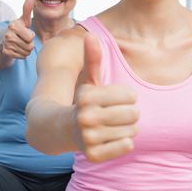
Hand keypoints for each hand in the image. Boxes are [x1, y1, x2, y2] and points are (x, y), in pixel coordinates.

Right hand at [1, 0, 35, 58]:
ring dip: (25, 50)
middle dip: (29, 44)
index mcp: (13, 25)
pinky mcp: (5, 52)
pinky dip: (21, 54)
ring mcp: (6, 44)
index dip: (30, 36)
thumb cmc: (16, 29)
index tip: (24, 32)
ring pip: (26, 52)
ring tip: (19, 44)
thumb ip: (27, 8)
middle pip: (30, 46)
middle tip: (22, 40)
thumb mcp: (22, 20)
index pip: (31, 37)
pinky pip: (22, 56)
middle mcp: (8, 34)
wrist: (1, 41)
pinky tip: (16, 49)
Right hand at [74, 33, 138, 162]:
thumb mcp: (86, 80)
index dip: (126, 96)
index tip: (114, 99)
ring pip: (132, 131)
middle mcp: (85, 117)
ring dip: (127, 128)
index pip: (130, 95)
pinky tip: (112, 138)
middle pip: (133, 114)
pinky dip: (124, 142)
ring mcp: (88, 138)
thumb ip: (91, 59)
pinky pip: (127, 146)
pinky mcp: (93, 155)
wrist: (57, 129)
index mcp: (86, 96)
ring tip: (112, 126)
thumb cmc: (80, 102)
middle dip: (130, 113)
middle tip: (116, 114)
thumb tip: (90, 35)